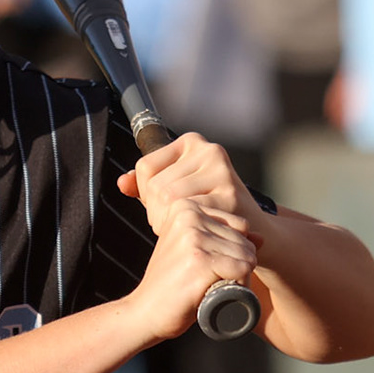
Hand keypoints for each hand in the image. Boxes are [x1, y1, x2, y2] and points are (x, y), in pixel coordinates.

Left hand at [118, 131, 263, 242]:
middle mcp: (209, 150)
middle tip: (173, 222)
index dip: (146, 193)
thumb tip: (122, 183)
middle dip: (157, 212)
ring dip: (170, 222)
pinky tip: (201, 231)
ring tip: (186, 226)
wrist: (251, 228)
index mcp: (191, 142)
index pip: (145, 167)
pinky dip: (190, 227)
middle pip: (157, 186)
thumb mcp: (173, 189)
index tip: (161, 205)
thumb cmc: (206, 206)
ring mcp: (222, 170)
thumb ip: (145, 184)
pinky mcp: (231, 194)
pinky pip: (191, 213)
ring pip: (170, 200)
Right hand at [126, 198, 258, 341]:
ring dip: (238, 278)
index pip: (240, 224)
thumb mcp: (196, 252)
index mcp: (185, 207)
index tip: (204, 264)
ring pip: (248, 256)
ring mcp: (194, 238)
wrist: (145, 312)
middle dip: (236, 265)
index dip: (232, 250)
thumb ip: (225, 239)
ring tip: (208, 285)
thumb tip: (261, 237)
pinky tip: (214, 292)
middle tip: (207, 279)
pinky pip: (243, 270)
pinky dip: (238, 286)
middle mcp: (189, 216)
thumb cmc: (172, 283)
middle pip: (246, 240)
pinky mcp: (200, 261)